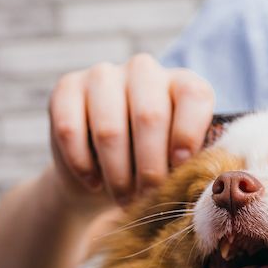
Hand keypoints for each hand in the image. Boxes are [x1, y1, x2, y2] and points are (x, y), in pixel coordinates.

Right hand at [47, 53, 214, 209]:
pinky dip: (83, 165)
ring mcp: (103, 75)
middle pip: (150, 117)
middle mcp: (144, 70)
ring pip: (109, 128)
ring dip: (117, 174)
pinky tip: (94, 182)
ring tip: (124, 197)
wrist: (101, 174)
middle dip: (150, 168)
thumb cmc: (151, 167)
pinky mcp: (67, 87)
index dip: (188, 134)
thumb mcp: (178, 165)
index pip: (194, 96)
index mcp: (182, 83)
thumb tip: (201, 178)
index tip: (180, 167)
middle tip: (148, 197)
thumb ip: (192, 163)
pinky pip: (71, 130)